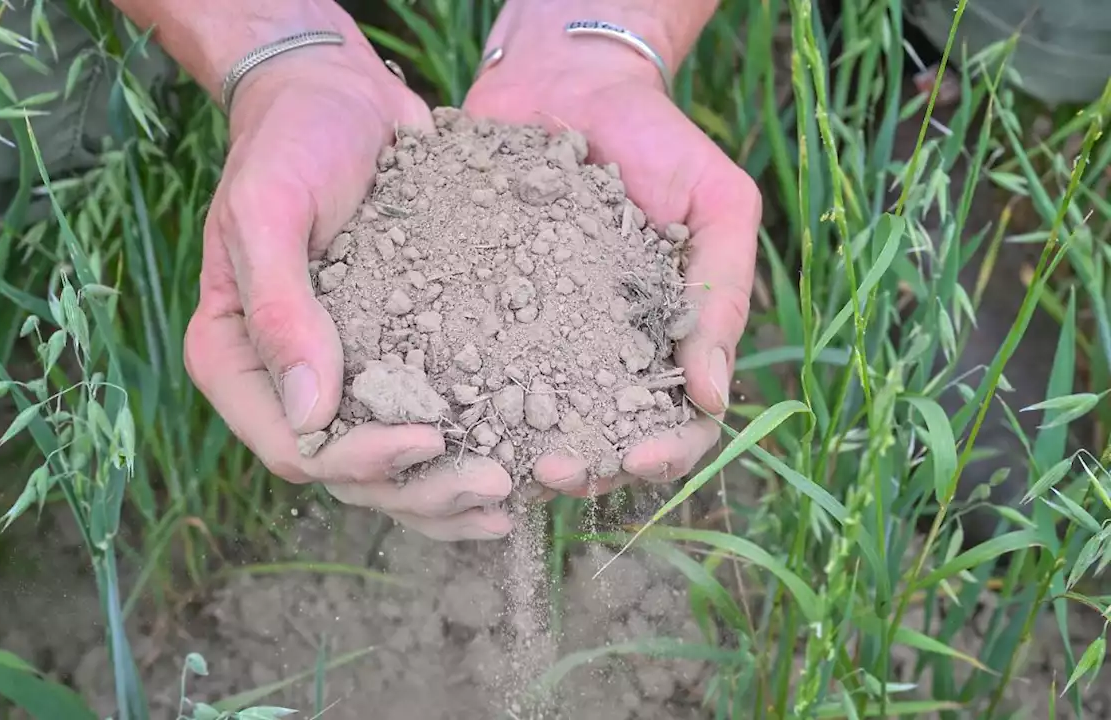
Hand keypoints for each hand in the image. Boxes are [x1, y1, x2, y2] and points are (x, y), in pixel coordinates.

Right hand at [184, 41, 512, 540]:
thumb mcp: (268, 210)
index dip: (362, 462)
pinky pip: (428, 423)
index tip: (432, 438)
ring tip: (514, 497)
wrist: (341, 96)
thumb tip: (310, 413)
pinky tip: (522, 465)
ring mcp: (344, 379)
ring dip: (450, 495)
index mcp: (238, 362)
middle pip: (350, 478)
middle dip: (421, 492)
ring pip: (393, 471)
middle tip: (496, 486)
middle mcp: (287, 385)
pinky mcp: (397, 360)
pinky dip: (470, 450)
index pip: (297, 447)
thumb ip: (280, 307)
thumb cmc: (291, 142)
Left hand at [464, 18, 760, 497]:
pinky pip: (468, 364)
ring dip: (518, 451)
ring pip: (531, 422)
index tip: (637, 455)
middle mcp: (599, 354)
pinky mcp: (478, 311)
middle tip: (551, 470)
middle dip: (583, 468)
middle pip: (600, 443)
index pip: (676, 423)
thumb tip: (713, 396)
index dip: (663, 452)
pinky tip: (443, 412)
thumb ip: (722, 292)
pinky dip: (460, 399)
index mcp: (664, 340)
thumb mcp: (719, 203)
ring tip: (497, 455)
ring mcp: (536, 339)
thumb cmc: (658, 141)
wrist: (568, 83)